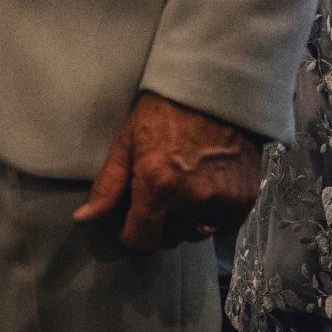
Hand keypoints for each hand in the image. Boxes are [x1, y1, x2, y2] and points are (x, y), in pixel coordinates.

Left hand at [74, 92, 261, 251]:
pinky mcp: (246, 199)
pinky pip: (223, 227)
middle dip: (158, 224)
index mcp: (158, 185)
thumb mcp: (127, 143)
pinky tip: (205, 190)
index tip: (129, 223)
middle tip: (157, 195)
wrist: (215, 91)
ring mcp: (223, 201)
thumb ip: (107, 186)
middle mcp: (193, 199)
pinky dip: (212, 217)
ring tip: (182, 189)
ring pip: (196, 234)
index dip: (131, 235)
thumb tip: (84, 219)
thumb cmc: (164, 112)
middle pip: (168, 239)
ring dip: (186, 222)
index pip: (141, 240)